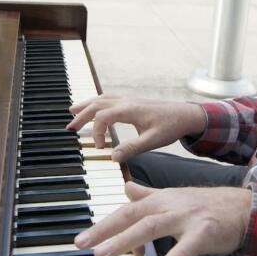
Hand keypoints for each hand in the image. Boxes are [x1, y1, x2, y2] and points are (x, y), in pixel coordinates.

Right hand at [67, 96, 205, 162]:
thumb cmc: (171, 126)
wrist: (186, 115)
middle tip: (70, 129)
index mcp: (129, 109)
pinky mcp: (132, 102)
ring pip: (101, 99)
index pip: (102, 117)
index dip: (97, 133)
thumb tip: (113, 157)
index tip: (101, 148)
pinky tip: (93, 108)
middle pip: (97, 104)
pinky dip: (96, 103)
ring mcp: (128, 100)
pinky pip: (108, 99)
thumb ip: (132, 148)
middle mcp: (126, 102)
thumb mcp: (153, 141)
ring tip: (72, 112)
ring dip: (86, 106)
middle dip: (82, 116)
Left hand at [75, 181, 250, 255]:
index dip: (104, 224)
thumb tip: (126, 189)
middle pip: (132, 215)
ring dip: (125, 240)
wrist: (245, 209)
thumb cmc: (208, 206)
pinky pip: (181, 252)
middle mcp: (170, 205)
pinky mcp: (203, 234)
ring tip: (103, 255)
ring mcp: (186, 219)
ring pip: (150, 227)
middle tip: (83, 245)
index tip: (82, 238)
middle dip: (105, 230)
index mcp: (161, 199)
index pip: (127, 210)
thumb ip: (148, 194)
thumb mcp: (175, 198)